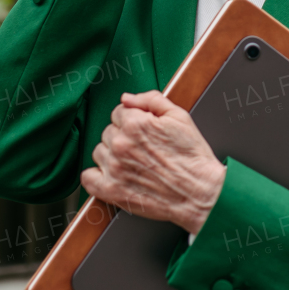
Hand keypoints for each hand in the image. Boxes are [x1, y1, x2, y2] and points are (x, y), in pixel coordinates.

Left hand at [81, 90, 226, 235]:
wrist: (200, 192)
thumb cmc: (192, 157)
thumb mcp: (179, 117)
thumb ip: (151, 100)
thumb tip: (127, 98)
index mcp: (135, 124)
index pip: (118, 112)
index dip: (132, 120)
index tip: (142, 131)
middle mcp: (121, 144)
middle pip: (108, 132)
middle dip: (122, 137)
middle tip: (142, 149)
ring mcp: (114, 168)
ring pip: (99, 152)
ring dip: (111, 155)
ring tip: (133, 163)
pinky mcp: (112, 191)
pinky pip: (88, 178)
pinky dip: (96, 176)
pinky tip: (112, 176)